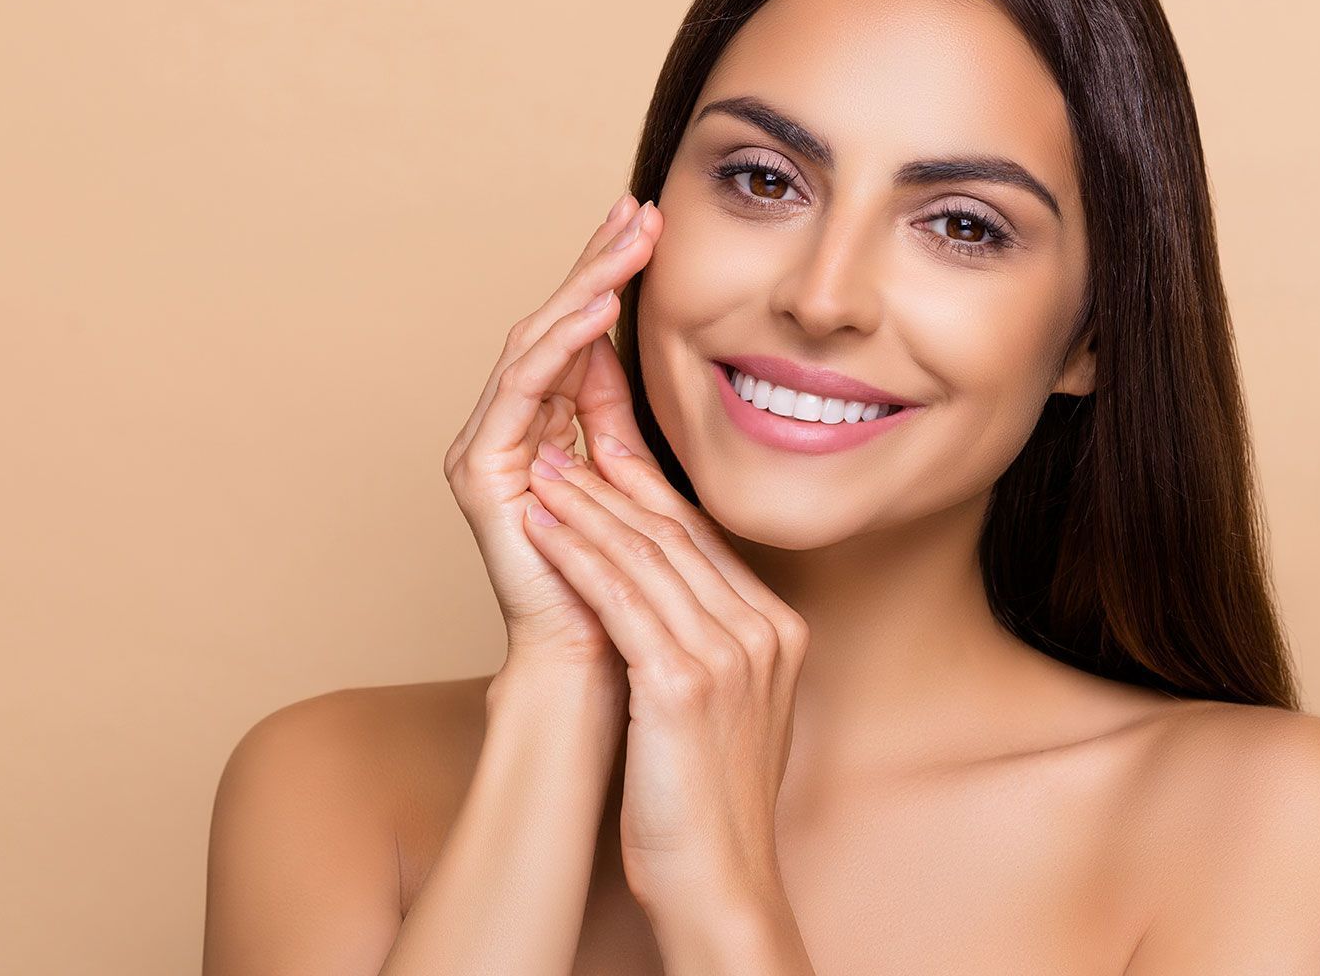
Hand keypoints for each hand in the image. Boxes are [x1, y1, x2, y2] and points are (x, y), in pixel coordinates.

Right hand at [441, 193, 665, 675]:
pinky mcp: (480, 471)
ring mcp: (488, 448)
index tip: (651, 224)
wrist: (601, 662)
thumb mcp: (638, 480)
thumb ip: (623, 421)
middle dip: (596, 263)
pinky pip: (523, 389)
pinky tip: (601, 306)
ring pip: (536, 345)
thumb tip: (636, 354)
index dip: (609, 277)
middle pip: (551, 326)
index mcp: (545, 429)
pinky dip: (562, 343)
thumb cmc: (629, 587)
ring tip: (630, 240)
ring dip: (586, 286)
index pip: (577, 335)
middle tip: (639, 207)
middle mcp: (508, 430)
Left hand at [517, 419, 809, 915]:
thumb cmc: (711, 807)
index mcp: (778, 632)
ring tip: (541, 470)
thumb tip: (675, 604)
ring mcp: (729, 655)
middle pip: (676, 535)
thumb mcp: (731, 710)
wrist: (721, 882)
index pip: (704, 541)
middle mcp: (762, 632)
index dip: (648, 491)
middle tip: (565, 437)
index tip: (607, 452)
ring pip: (645, 556)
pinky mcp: (683, 683)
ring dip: (585, 505)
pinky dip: (578, 555)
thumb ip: (717, 648)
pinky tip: (542, 529)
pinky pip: (620, 599)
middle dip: (613, 480)